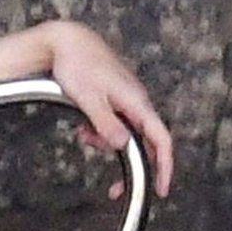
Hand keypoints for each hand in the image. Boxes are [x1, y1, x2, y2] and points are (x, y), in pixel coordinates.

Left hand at [43, 21, 173, 198]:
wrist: (67, 41)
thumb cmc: (78, 65)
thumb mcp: (88, 99)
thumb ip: (106, 123)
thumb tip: (121, 145)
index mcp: (137, 103)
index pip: (161, 140)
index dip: (164, 166)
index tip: (161, 189)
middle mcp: (137, 102)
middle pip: (142, 142)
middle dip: (128, 164)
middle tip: (113, 190)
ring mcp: (126, 100)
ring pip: (123, 134)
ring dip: (105, 143)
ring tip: (84, 136)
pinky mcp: (114, 98)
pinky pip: (112, 123)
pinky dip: (99, 131)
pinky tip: (82, 127)